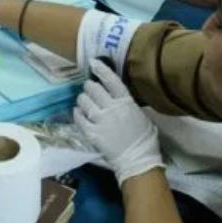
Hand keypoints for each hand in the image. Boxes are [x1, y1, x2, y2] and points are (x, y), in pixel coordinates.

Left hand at [74, 59, 162, 184]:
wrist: (138, 160)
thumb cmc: (143, 137)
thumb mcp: (139, 114)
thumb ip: (125, 102)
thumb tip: (113, 91)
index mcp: (126, 102)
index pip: (111, 80)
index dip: (100, 69)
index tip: (92, 62)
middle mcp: (112, 108)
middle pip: (93, 88)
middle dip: (89, 87)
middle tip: (90, 90)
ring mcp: (101, 121)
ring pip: (83, 100)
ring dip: (82, 99)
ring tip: (85, 102)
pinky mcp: (92, 133)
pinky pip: (79, 117)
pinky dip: (77, 113)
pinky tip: (80, 113)